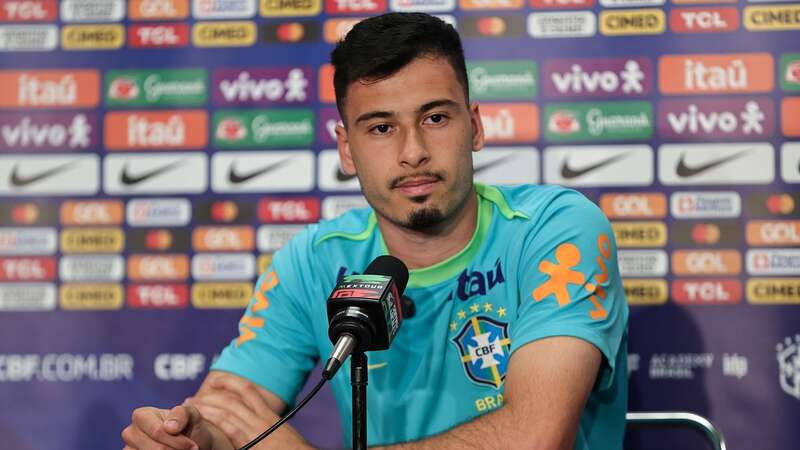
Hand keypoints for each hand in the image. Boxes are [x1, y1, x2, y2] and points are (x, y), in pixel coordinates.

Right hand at [121, 404, 214, 449]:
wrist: (191, 442)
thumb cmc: (188, 427)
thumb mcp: (191, 415)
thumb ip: (181, 414)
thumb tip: (169, 427)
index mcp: (141, 416)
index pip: (158, 432)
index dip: (178, 442)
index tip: (193, 445)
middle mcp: (130, 433)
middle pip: (155, 449)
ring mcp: (129, 449)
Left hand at [187, 373, 309, 448]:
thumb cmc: (293, 449)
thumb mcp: (280, 432)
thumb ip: (265, 424)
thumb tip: (254, 421)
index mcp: (269, 415)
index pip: (248, 390)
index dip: (230, 382)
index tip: (216, 380)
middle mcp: (261, 420)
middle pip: (233, 399)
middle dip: (211, 395)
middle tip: (194, 397)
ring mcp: (256, 431)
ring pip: (228, 412)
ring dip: (208, 407)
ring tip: (193, 406)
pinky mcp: (252, 444)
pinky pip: (230, 429)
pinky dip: (216, 422)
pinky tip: (204, 421)